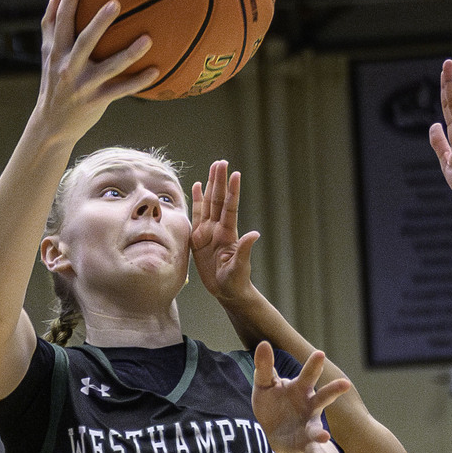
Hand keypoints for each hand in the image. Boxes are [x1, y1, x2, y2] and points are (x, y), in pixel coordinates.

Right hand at [33, 0, 159, 143]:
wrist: (52, 126)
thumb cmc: (52, 85)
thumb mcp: (47, 56)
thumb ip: (49, 28)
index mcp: (57, 52)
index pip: (62, 22)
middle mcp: (69, 67)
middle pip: (85, 41)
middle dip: (99, 23)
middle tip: (116, 3)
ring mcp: (84, 85)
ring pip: (109, 67)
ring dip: (129, 54)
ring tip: (148, 39)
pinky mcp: (97, 100)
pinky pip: (121, 90)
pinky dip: (138, 81)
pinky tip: (155, 71)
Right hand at [190, 160, 259, 303]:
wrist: (226, 291)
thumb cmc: (235, 281)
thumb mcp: (239, 268)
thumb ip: (244, 251)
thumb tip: (254, 234)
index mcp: (228, 234)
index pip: (230, 208)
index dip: (232, 191)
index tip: (235, 174)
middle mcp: (218, 229)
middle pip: (218, 200)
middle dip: (220, 181)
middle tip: (222, 161)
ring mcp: (209, 232)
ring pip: (209, 203)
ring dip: (210, 185)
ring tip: (213, 167)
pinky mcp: (199, 238)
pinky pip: (197, 216)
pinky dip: (197, 200)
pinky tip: (196, 186)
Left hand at [251, 342, 350, 452]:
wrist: (271, 428)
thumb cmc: (272, 401)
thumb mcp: (264, 384)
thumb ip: (265, 367)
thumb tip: (263, 343)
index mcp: (301, 388)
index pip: (308, 374)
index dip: (314, 365)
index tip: (320, 354)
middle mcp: (310, 406)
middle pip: (323, 397)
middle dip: (333, 391)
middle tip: (345, 384)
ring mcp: (309, 425)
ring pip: (318, 428)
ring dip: (321, 432)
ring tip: (325, 436)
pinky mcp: (304, 444)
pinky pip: (313, 451)